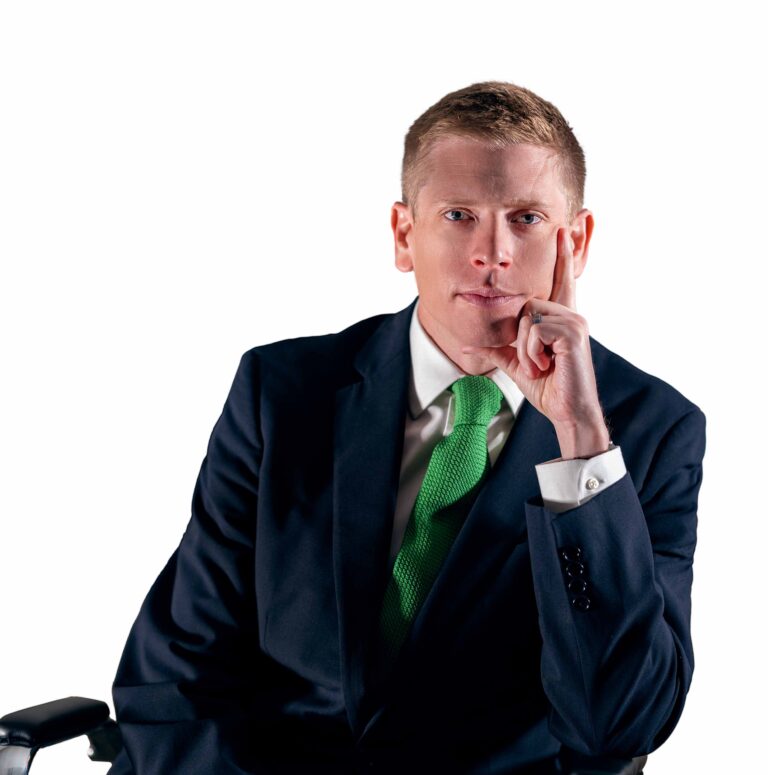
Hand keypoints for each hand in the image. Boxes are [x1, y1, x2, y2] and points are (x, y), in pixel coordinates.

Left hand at [462, 227, 609, 458]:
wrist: (567, 411)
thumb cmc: (548, 388)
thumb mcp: (516, 365)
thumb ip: (496, 350)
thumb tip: (466, 346)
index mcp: (561, 319)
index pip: (560, 282)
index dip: (562, 257)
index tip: (563, 230)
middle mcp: (571, 315)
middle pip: (526, 304)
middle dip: (521, 338)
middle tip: (536, 362)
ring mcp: (575, 321)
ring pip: (528, 317)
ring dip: (526, 348)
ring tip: (542, 366)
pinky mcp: (573, 332)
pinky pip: (535, 330)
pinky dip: (532, 352)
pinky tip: (546, 365)